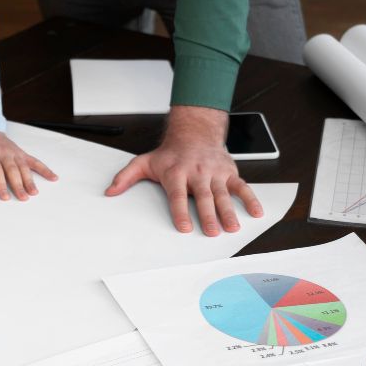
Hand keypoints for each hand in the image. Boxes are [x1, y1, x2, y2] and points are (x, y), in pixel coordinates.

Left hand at [0, 131, 56, 200]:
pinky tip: (53, 177)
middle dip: (18, 184)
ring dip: (30, 180)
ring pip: (24, 167)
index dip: (1, 184)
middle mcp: (4, 152)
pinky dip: (44, 169)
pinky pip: (35, 161)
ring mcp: (15, 152)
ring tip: (34, 193)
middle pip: (13, 170)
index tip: (5, 196)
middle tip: (23, 198)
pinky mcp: (21, 153)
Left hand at [104, 106, 263, 235]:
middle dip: (208, 216)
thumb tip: (110, 192)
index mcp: (176, 173)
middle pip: (203, 197)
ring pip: (222, 194)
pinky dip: (250, 199)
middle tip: (212, 232)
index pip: (177, 196)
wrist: (194, 133)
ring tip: (232, 228)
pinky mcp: (229, 172)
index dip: (180, 212)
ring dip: (228, 212)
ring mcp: (214, 172)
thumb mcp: (144, 162)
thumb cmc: (169, 153)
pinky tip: (255, 213)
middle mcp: (197, 172)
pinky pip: (241, 186)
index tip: (184, 228)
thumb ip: (126, 178)